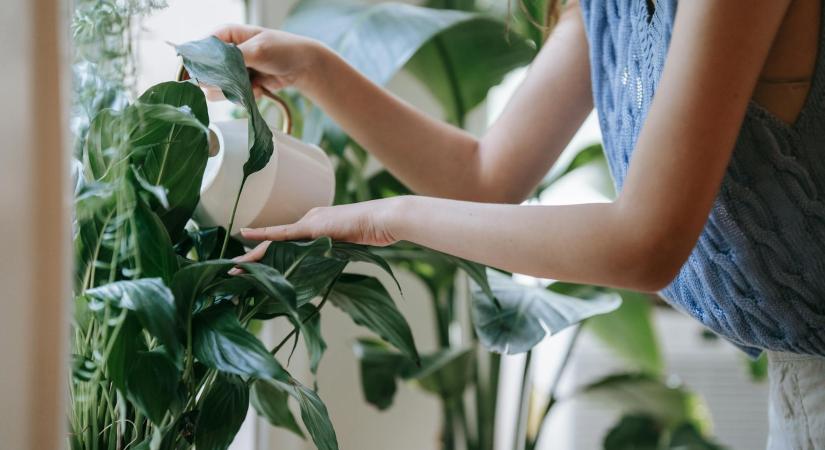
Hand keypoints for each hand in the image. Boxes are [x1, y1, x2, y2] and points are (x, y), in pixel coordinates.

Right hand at [211, 24, 327, 94]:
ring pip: (215, 89)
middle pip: (204, 74)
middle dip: (222, 82)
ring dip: (235, 91)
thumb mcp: (258, 50)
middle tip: (241, 80)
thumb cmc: (283, 50)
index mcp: (224, 35)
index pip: (199, 50)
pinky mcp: (239, 85)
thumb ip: (232, 59)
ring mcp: (231, 70)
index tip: (218, 75)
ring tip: (253, 84)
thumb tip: (211, 69)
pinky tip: (260, 88)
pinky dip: (246, 96)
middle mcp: (223, 53)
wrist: (303, 66)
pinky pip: (232, 97)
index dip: (203, 65)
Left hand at [233, 198, 405, 263]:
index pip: (286, 244)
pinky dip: (264, 237)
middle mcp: (308, 222)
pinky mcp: (313, 226)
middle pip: (275, 243)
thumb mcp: (350, 248)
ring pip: (274, 242)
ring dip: (253, 256)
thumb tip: (326, 268)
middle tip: (230, 272)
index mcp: (316, 227)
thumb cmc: (374, 233)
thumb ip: (334, 254)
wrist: (384, 219)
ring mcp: (309, 223)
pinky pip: (283, 234)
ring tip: (233, 269)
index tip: (251, 268)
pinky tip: (247, 238)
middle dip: (252, 259)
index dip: (267, 255)